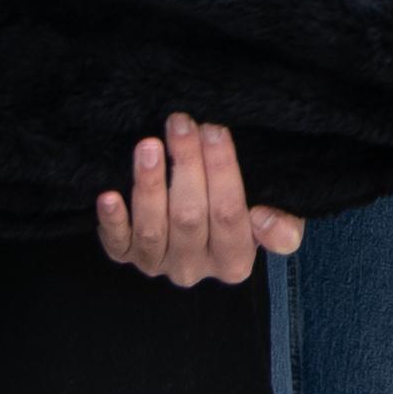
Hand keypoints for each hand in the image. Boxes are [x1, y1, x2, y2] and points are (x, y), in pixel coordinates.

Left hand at [92, 115, 301, 286]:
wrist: (202, 234)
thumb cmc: (241, 217)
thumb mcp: (277, 222)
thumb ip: (283, 229)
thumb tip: (263, 218)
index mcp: (234, 262)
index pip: (230, 215)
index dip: (222, 171)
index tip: (215, 130)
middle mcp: (194, 269)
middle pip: (190, 217)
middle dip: (185, 165)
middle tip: (181, 124)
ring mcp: (158, 264)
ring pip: (153, 229)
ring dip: (150, 185)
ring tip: (149, 146)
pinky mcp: (127, 257)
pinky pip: (117, 243)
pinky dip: (112, 221)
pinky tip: (109, 196)